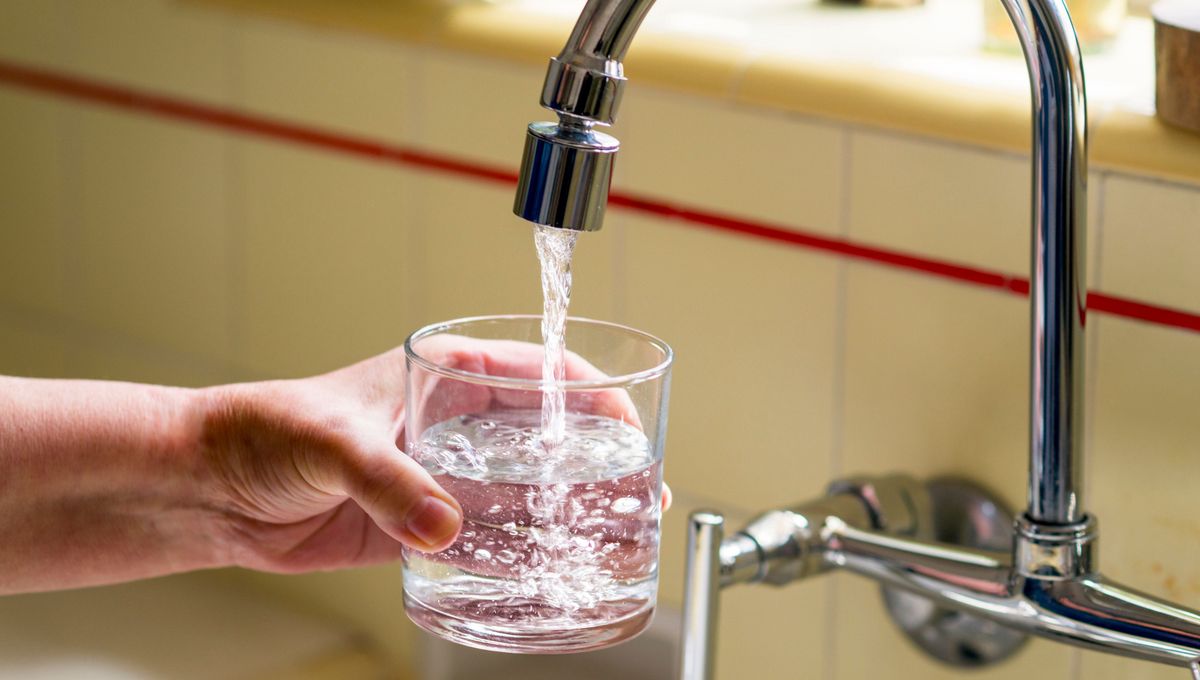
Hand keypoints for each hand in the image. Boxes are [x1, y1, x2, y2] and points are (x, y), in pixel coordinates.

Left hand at [203, 338, 669, 574]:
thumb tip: (443, 524)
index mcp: (444, 373)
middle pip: (549, 435)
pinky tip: (547, 568)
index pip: (542, 373)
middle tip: (638, 496)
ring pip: (525, 487)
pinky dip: (519, 549)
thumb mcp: (331, 441)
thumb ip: (388, 482)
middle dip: (597, 461)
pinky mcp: (422, 520)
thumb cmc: (261, 430)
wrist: (211, 488)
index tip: (630, 431)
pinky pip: (486, 534)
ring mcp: (443, 472)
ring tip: (611, 538)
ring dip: (567, 511)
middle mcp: (454, 420)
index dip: (594, 398)